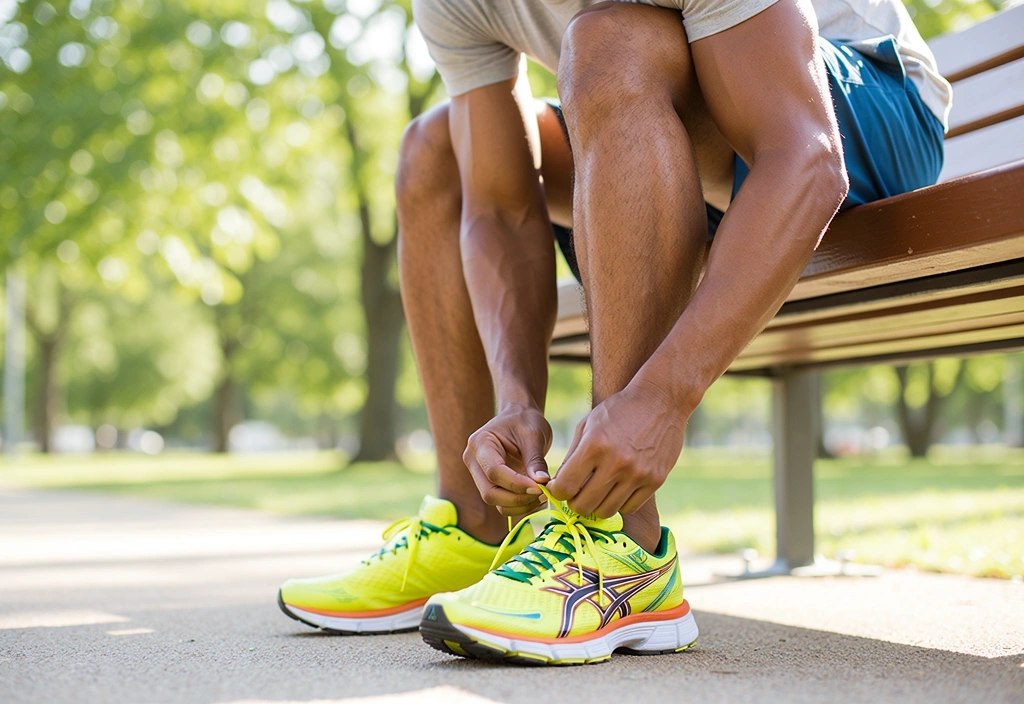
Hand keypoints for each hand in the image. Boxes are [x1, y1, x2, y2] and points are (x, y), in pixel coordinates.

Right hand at [463, 404, 551, 515]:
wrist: (518, 417)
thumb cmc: (525, 420)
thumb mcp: (534, 434)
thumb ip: (535, 460)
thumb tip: (541, 484)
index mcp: (480, 443)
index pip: (494, 472)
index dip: (517, 484)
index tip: (540, 487)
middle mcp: (474, 462)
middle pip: (490, 493)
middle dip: (518, 498)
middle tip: (543, 493)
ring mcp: (479, 475)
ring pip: (496, 502)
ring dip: (521, 505)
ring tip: (543, 494)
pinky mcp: (490, 485)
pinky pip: (502, 503)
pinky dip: (520, 506)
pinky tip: (536, 497)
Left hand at [548, 379, 684, 517]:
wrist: (660, 399)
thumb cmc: (618, 410)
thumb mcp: (588, 424)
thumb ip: (571, 456)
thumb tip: (558, 486)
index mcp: (594, 445)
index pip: (566, 486)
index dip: (558, 491)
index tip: (561, 487)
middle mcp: (616, 462)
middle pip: (584, 505)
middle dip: (575, 502)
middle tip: (577, 493)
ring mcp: (638, 474)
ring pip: (606, 511)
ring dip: (597, 505)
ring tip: (597, 491)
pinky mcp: (655, 480)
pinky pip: (629, 507)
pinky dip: (619, 502)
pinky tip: (617, 488)